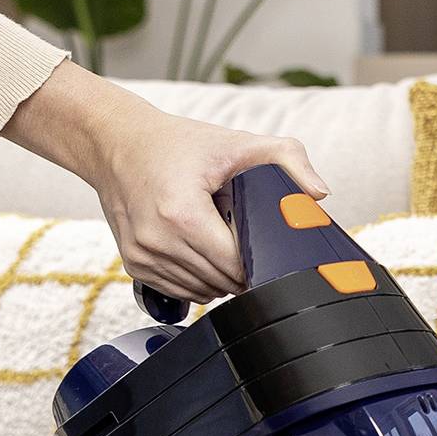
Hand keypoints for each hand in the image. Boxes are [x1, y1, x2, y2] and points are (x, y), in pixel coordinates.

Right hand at [2, 60, 328, 301]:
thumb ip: (287, 160)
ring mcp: (142, 256)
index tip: (262, 240)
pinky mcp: (135, 266)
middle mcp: (157, 240)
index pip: (237, 265)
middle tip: (239, 234)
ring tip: (216, 237)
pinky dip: (199, 278)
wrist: (116, 143)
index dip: (258, 258)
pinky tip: (199, 248)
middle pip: (223, 282)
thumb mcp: (236, 143)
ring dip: (220, 275)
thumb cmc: (177, 144)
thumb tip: (319, 194)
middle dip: (241, 266)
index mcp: (181, 214)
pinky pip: (183, 291)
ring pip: (204, 292)